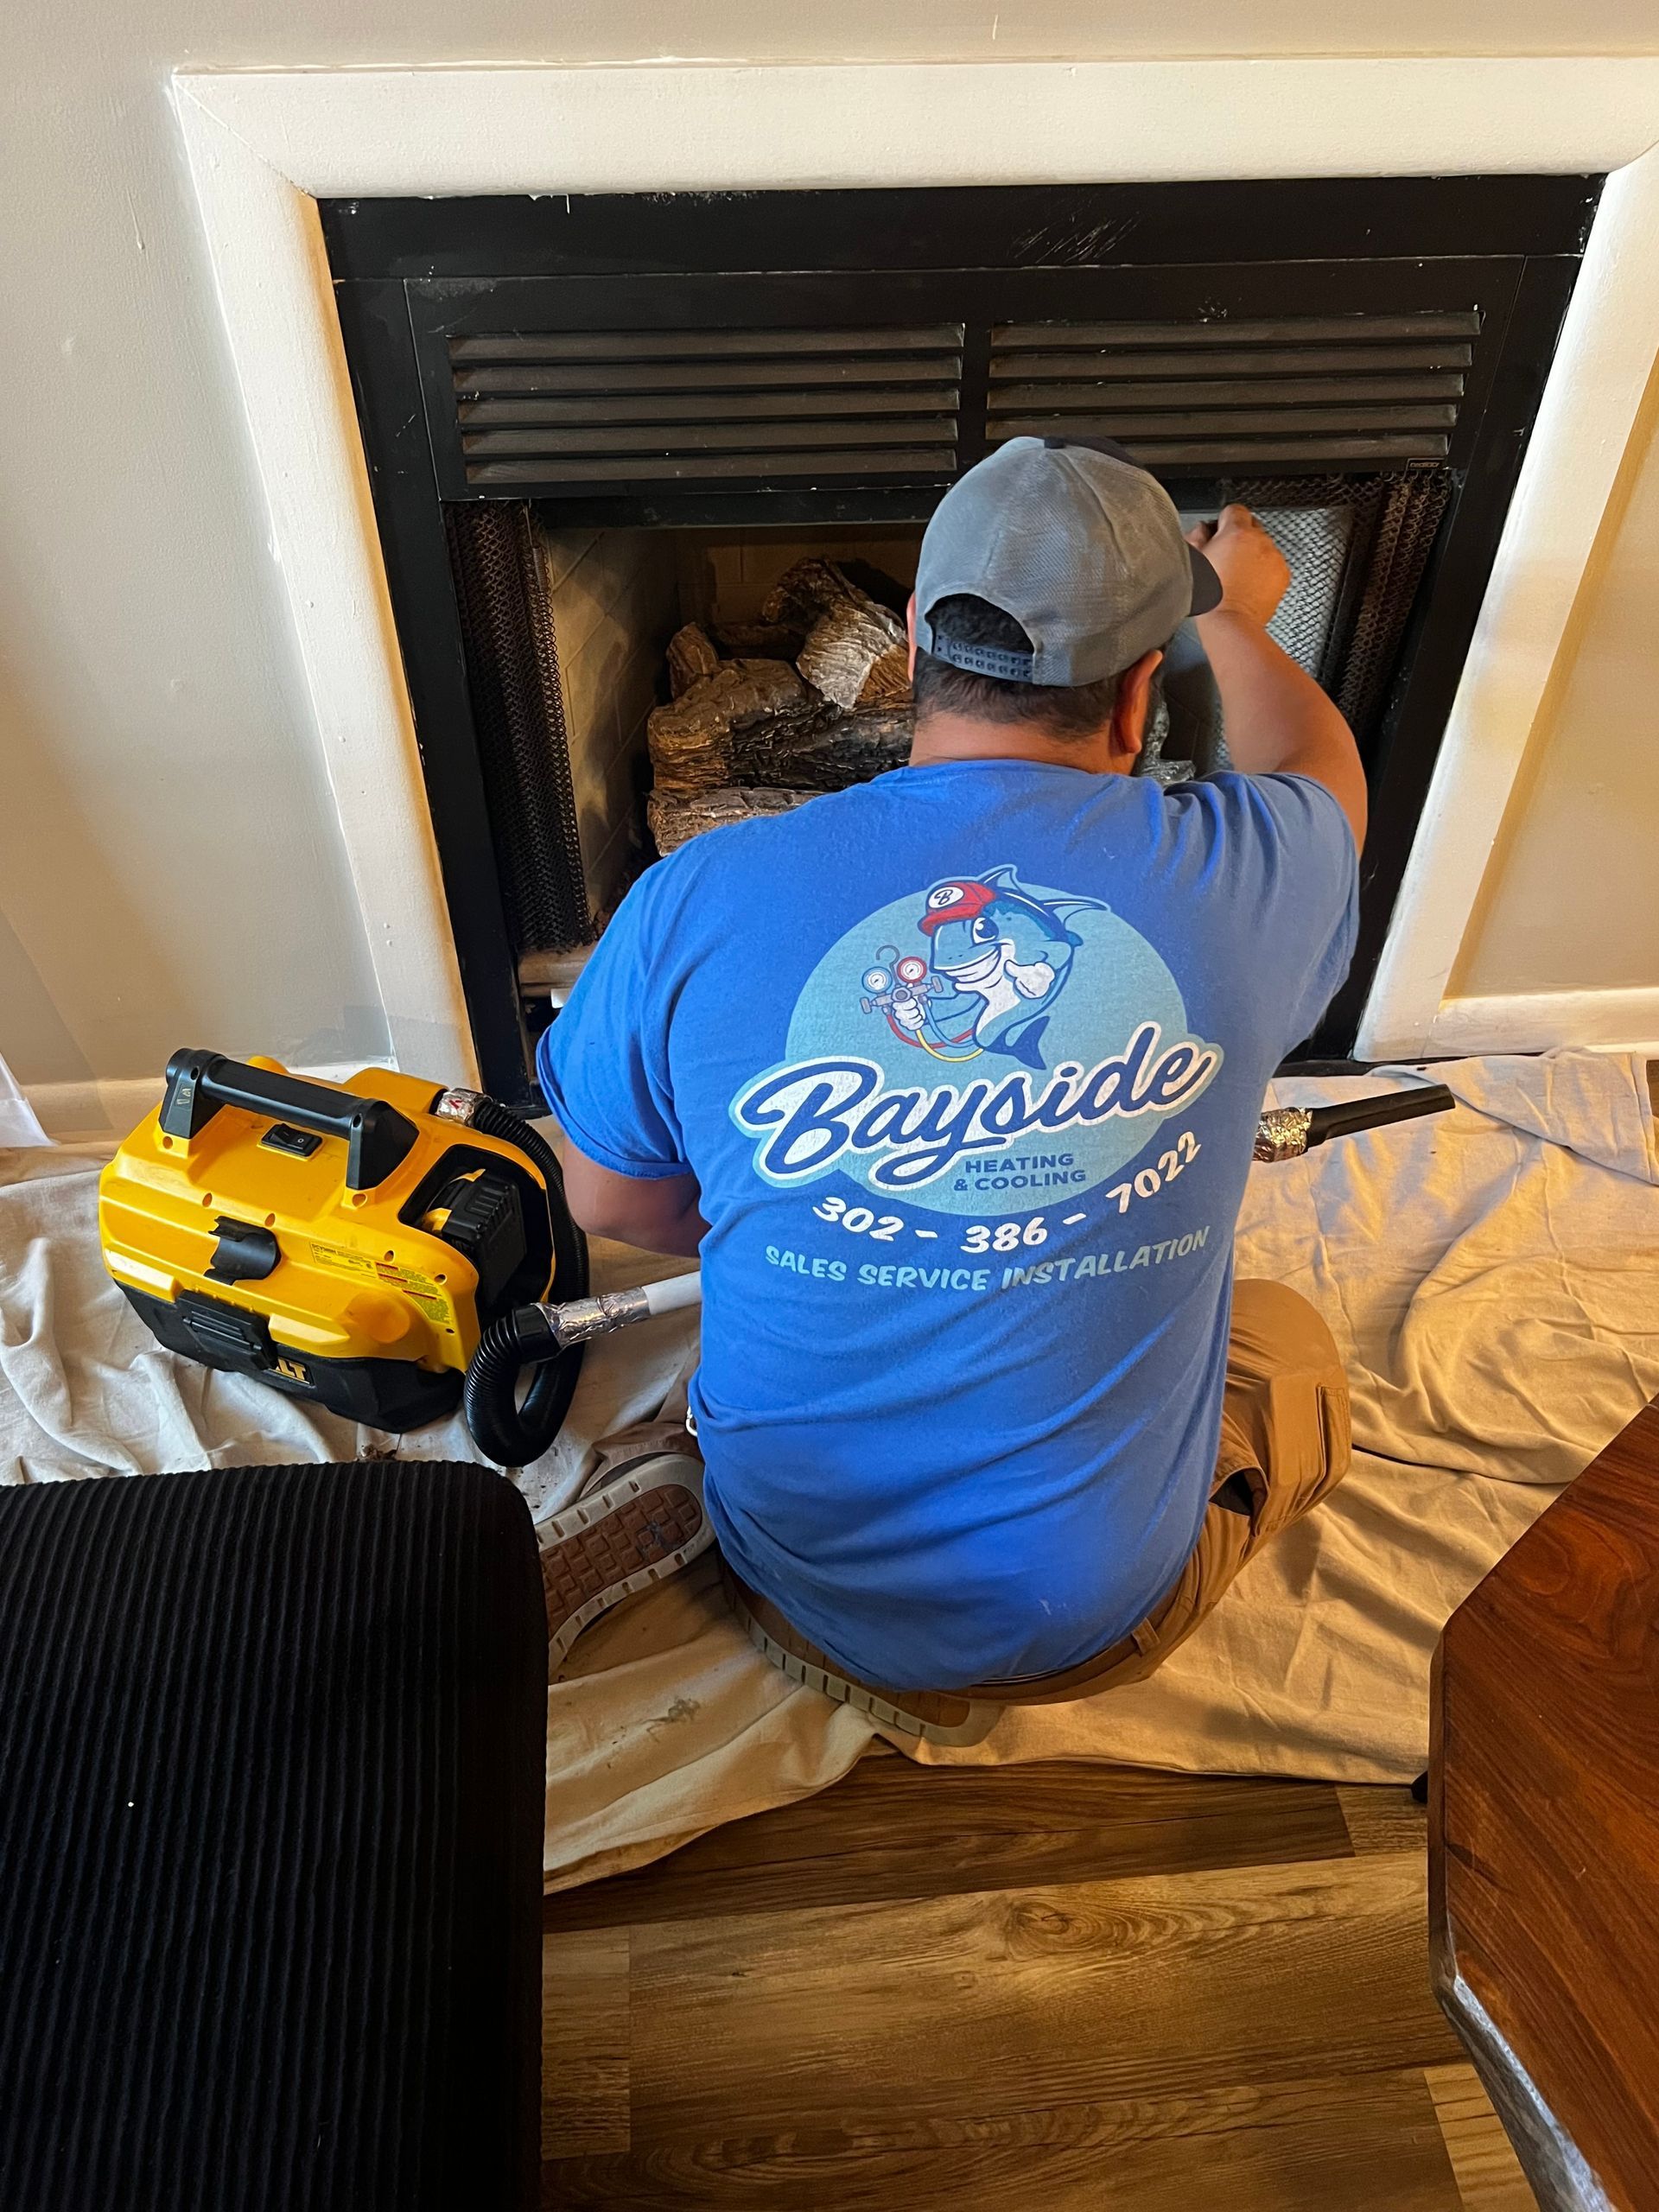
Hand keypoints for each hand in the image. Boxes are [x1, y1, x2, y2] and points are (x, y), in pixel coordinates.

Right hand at [1186, 504, 1289, 627]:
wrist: (1231, 622)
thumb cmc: (1211, 597)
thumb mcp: (1195, 561)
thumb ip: (1198, 537)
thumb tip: (1203, 529)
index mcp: (1236, 532)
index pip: (1234, 510)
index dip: (1224, 522)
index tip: (1219, 535)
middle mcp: (1260, 540)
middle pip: (1251, 526)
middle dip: (1240, 538)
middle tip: (1228, 558)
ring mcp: (1274, 557)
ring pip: (1264, 546)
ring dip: (1254, 555)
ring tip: (1239, 576)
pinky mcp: (1283, 573)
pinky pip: (1274, 564)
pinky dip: (1265, 571)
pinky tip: (1251, 585)